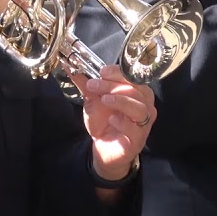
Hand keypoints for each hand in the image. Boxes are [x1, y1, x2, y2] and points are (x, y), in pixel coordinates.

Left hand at [70, 65, 154, 182]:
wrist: (102, 148)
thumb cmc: (103, 122)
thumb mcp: (93, 101)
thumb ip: (86, 85)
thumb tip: (71, 67)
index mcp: (137, 93)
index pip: (133, 78)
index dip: (118, 73)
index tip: (102, 71)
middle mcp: (145, 107)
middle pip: (136, 91)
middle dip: (113, 85)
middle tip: (93, 85)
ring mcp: (143, 124)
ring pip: (140, 108)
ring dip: (121, 101)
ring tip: (104, 99)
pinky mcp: (138, 140)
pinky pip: (136, 130)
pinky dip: (124, 123)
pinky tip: (112, 119)